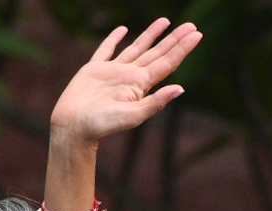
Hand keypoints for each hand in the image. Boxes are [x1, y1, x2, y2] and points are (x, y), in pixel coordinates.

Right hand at [50, 19, 201, 148]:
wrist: (75, 128)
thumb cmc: (103, 125)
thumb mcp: (133, 116)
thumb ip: (156, 103)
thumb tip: (181, 89)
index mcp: (141, 85)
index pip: (167, 63)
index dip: (182, 48)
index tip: (197, 34)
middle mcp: (130, 76)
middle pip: (157, 53)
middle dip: (174, 40)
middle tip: (191, 26)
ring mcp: (113, 72)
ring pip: (137, 47)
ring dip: (151, 35)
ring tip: (165, 21)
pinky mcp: (94, 69)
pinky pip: (107, 50)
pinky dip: (114, 39)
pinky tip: (122, 30)